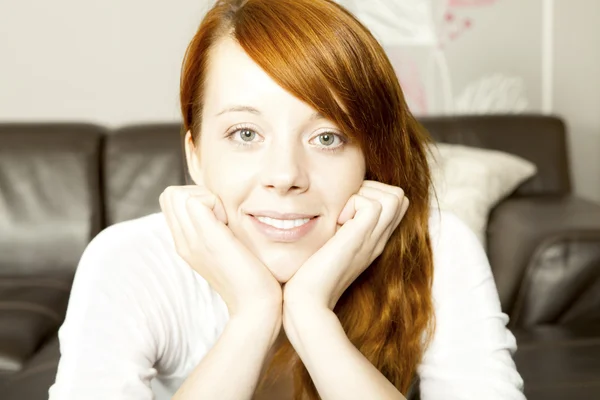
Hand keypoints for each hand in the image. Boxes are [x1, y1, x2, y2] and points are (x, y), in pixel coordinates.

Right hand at [159, 185, 281, 317]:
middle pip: (170, 195)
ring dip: (206, 198)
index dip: (196, 198)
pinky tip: (230, 226)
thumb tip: (220, 208)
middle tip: (222, 217)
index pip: (171, 200)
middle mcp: (182, 242)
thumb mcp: (225, 249)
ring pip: (178, 195)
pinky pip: (195, 202)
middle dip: (197, 194)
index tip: (219, 217)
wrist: (256, 306)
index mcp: (185, 244)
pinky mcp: (208, 240)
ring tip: (225, 222)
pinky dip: (215, 204)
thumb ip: (216, 230)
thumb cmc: (251, 276)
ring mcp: (192, 242)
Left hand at [283, 180, 408, 309]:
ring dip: (365, 194)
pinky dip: (353, 203)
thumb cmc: (309, 275)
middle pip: (400, 196)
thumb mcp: (330, 245)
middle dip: (373, 189)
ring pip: (395, 196)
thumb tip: (331, 207)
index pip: (395, 203)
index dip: (373, 194)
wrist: (308, 300)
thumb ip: (338, 228)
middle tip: (346, 208)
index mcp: (373, 240)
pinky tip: (336, 223)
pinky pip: (372, 203)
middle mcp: (378, 238)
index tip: (346, 208)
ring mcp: (373, 239)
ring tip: (342, 216)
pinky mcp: (360, 238)